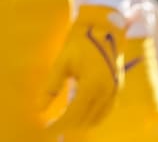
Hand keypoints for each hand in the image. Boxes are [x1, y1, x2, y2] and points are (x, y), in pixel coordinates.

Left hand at [41, 4, 126, 130]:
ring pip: (97, 118)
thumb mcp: (62, 63)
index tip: (45, 129)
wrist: (104, 28)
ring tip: (64, 124)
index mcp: (92, 84)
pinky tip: (81, 116)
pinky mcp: (117, 86)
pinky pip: (106, 110)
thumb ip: (51, 87)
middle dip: (68, 126)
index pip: (73, 114)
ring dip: (81, 124)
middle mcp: (106, 90)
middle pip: (85, 119)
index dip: (58, 125)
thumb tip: (39, 109)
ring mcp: (114, 89)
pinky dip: (93, 117)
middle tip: (52, 128)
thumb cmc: (80, 43)